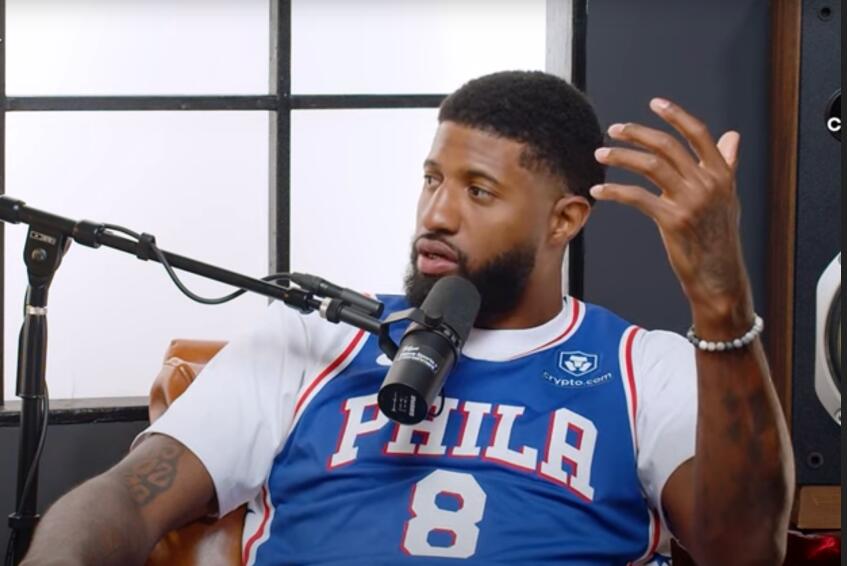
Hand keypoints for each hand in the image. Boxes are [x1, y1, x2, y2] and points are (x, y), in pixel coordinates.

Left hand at [590, 98, 753, 335]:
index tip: (654, 103)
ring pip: (650, 165)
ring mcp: (691, 202)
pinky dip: (614, 190)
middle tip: (614, 129)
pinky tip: (598, 188)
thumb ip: (726, 165)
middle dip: (637, 133)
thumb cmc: (718, 238)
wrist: (719, 278)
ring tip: (600, 153)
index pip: (698, 134)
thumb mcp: (728, 199)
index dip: (676, 115)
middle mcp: (708, 183)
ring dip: (621, 156)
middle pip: (667, 146)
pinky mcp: (672, 221)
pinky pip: (637, 197)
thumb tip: (732, 136)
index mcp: (722, 174)